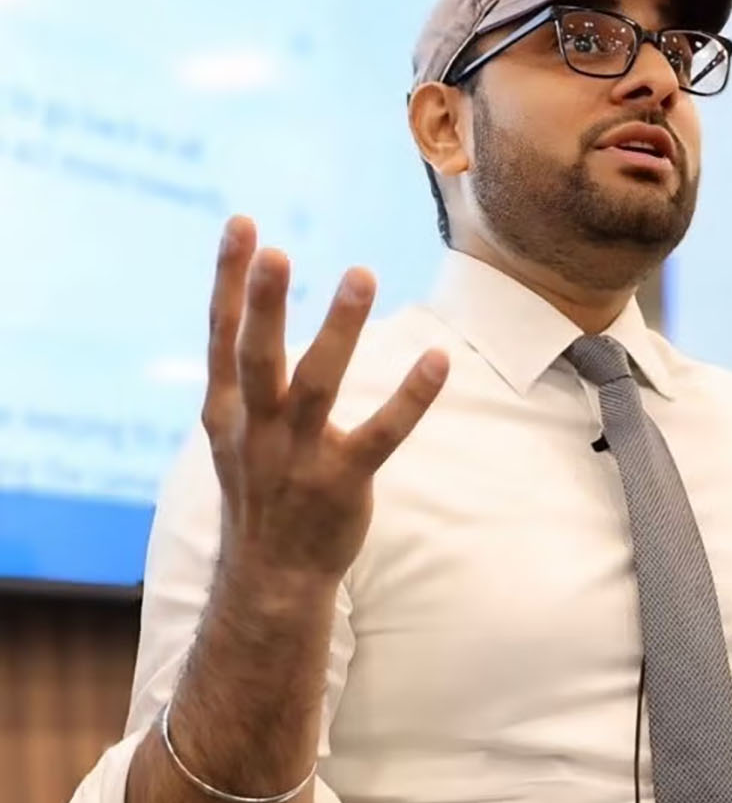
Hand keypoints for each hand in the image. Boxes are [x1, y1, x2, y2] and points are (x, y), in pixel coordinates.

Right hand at [202, 216, 449, 582]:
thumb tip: (246, 306)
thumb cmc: (260, 491)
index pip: (223, 334)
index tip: (242, 224)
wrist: (270, 579)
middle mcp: (257, 429)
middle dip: (265, 302)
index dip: (229, 280)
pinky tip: (437, 358)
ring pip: (318, 385)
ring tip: (360, 273)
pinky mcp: (343, 482)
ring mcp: (298, 457)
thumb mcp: (234, 432)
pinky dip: (410, 397)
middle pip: (257, 356)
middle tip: (276, 250)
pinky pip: (382, 434)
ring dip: (339, 329)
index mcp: (228, 411)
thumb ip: (241, 375)